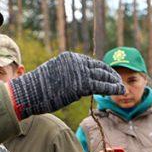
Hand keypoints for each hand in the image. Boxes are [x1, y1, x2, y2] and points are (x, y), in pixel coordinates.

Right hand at [7, 52, 123, 118]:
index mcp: (69, 57)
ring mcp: (78, 72)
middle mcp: (75, 62)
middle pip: (99, 67)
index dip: (102, 69)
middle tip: (118, 81)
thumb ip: (67, 75)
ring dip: (114, 82)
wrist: (29, 93)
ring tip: (122, 87)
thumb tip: (77, 82)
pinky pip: (101, 86)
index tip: (109, 75)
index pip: (90, 62)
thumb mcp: (54, 74)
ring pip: (102, 76)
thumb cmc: (37, 89)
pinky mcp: (81, 85)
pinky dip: (113, 88)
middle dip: (111, 74)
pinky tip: (120, 90)